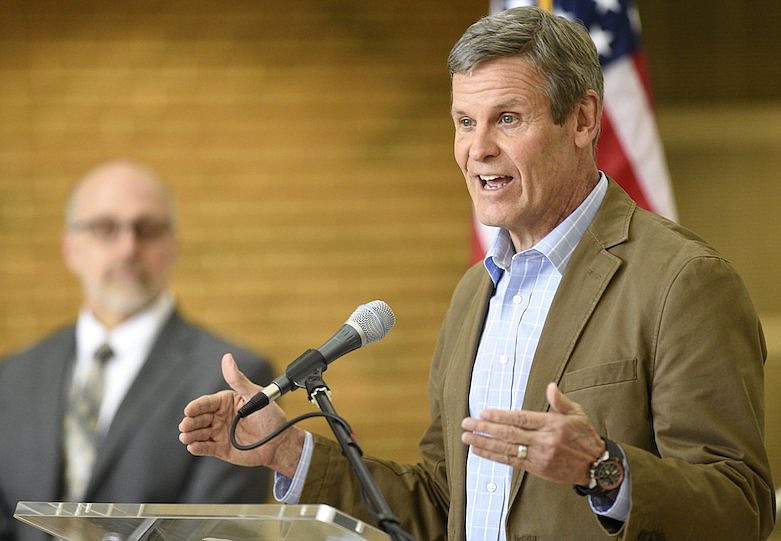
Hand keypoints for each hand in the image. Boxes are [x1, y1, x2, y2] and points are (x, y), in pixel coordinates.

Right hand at [178, 353, 304, 477]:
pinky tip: (193, 446)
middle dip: (190, 422)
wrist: (279, 442)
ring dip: (190, 435)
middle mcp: (219, 417)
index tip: (189, 410)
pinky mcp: (221, 449)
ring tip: (185, 437)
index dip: (196, 407)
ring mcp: (219, 433)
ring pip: (199, 434)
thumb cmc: (270, 416)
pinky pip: (206, 448)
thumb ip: (238, 379)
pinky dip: (198, 448)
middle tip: (185, 425)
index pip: (206, 403)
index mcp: (225, 402)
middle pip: (199, 419)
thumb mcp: (254, 394)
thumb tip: (227, 358)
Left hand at [461, 382, 603, 485]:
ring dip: (484, 443)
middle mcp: (544, 441)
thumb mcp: (578, 414)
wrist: (597, 466)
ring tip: (467, 438)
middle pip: (509, 434)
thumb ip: (561, 401)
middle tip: (467, 423)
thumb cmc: (585, 436)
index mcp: (552, 424)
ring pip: (506, 449)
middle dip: (485, 428)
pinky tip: (479, 451)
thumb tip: (551, 386)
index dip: (500, 416)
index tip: (483, 413)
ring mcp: (539, 456)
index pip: (521, 418)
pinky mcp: (537, 468)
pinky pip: (511, 461)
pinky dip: (494, 456)